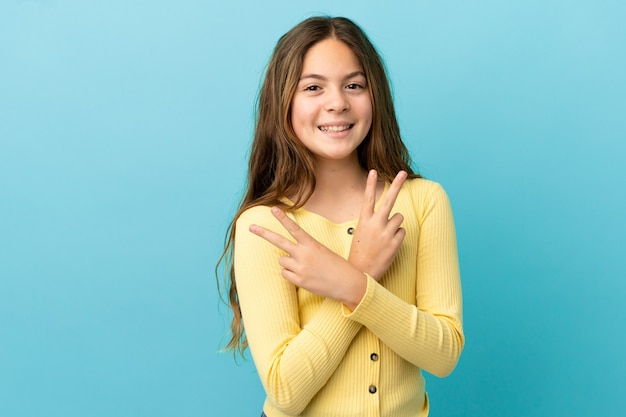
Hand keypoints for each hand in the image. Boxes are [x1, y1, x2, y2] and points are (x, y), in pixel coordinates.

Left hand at [249, 207, 365, 308]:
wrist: (348, 284)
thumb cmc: (336, 266)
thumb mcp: (322, 252)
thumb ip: (304, 250)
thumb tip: (285, 253)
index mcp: (312, 244)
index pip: (294, 228)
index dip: (283, 218)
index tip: (273, 209)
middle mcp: (304, 255)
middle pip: (279, 242)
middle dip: (263, 233)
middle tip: (250, 227)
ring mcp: (300, 268)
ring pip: (282, 261)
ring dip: (288, 263)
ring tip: (304, 267)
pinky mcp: (299, 281)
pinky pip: (285, 274)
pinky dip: (291, 275)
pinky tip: (304, 276)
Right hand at [348, 170, 406, 280]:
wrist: (361, 273)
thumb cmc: (360, 251)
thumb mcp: (361, 232)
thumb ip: (373, 221)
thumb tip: (391, 213)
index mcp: (364, 221)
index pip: (367, 198)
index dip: (370, 184)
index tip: (373, 171)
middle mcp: (376, 224)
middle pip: (389, 200)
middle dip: (397, 184)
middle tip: (403, 172)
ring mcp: (386, 233)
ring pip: (399, 217)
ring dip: (395, 224)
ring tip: (385, 236)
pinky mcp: (395, 242)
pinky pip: (402, 231)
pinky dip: (398, 236)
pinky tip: (389, 245)